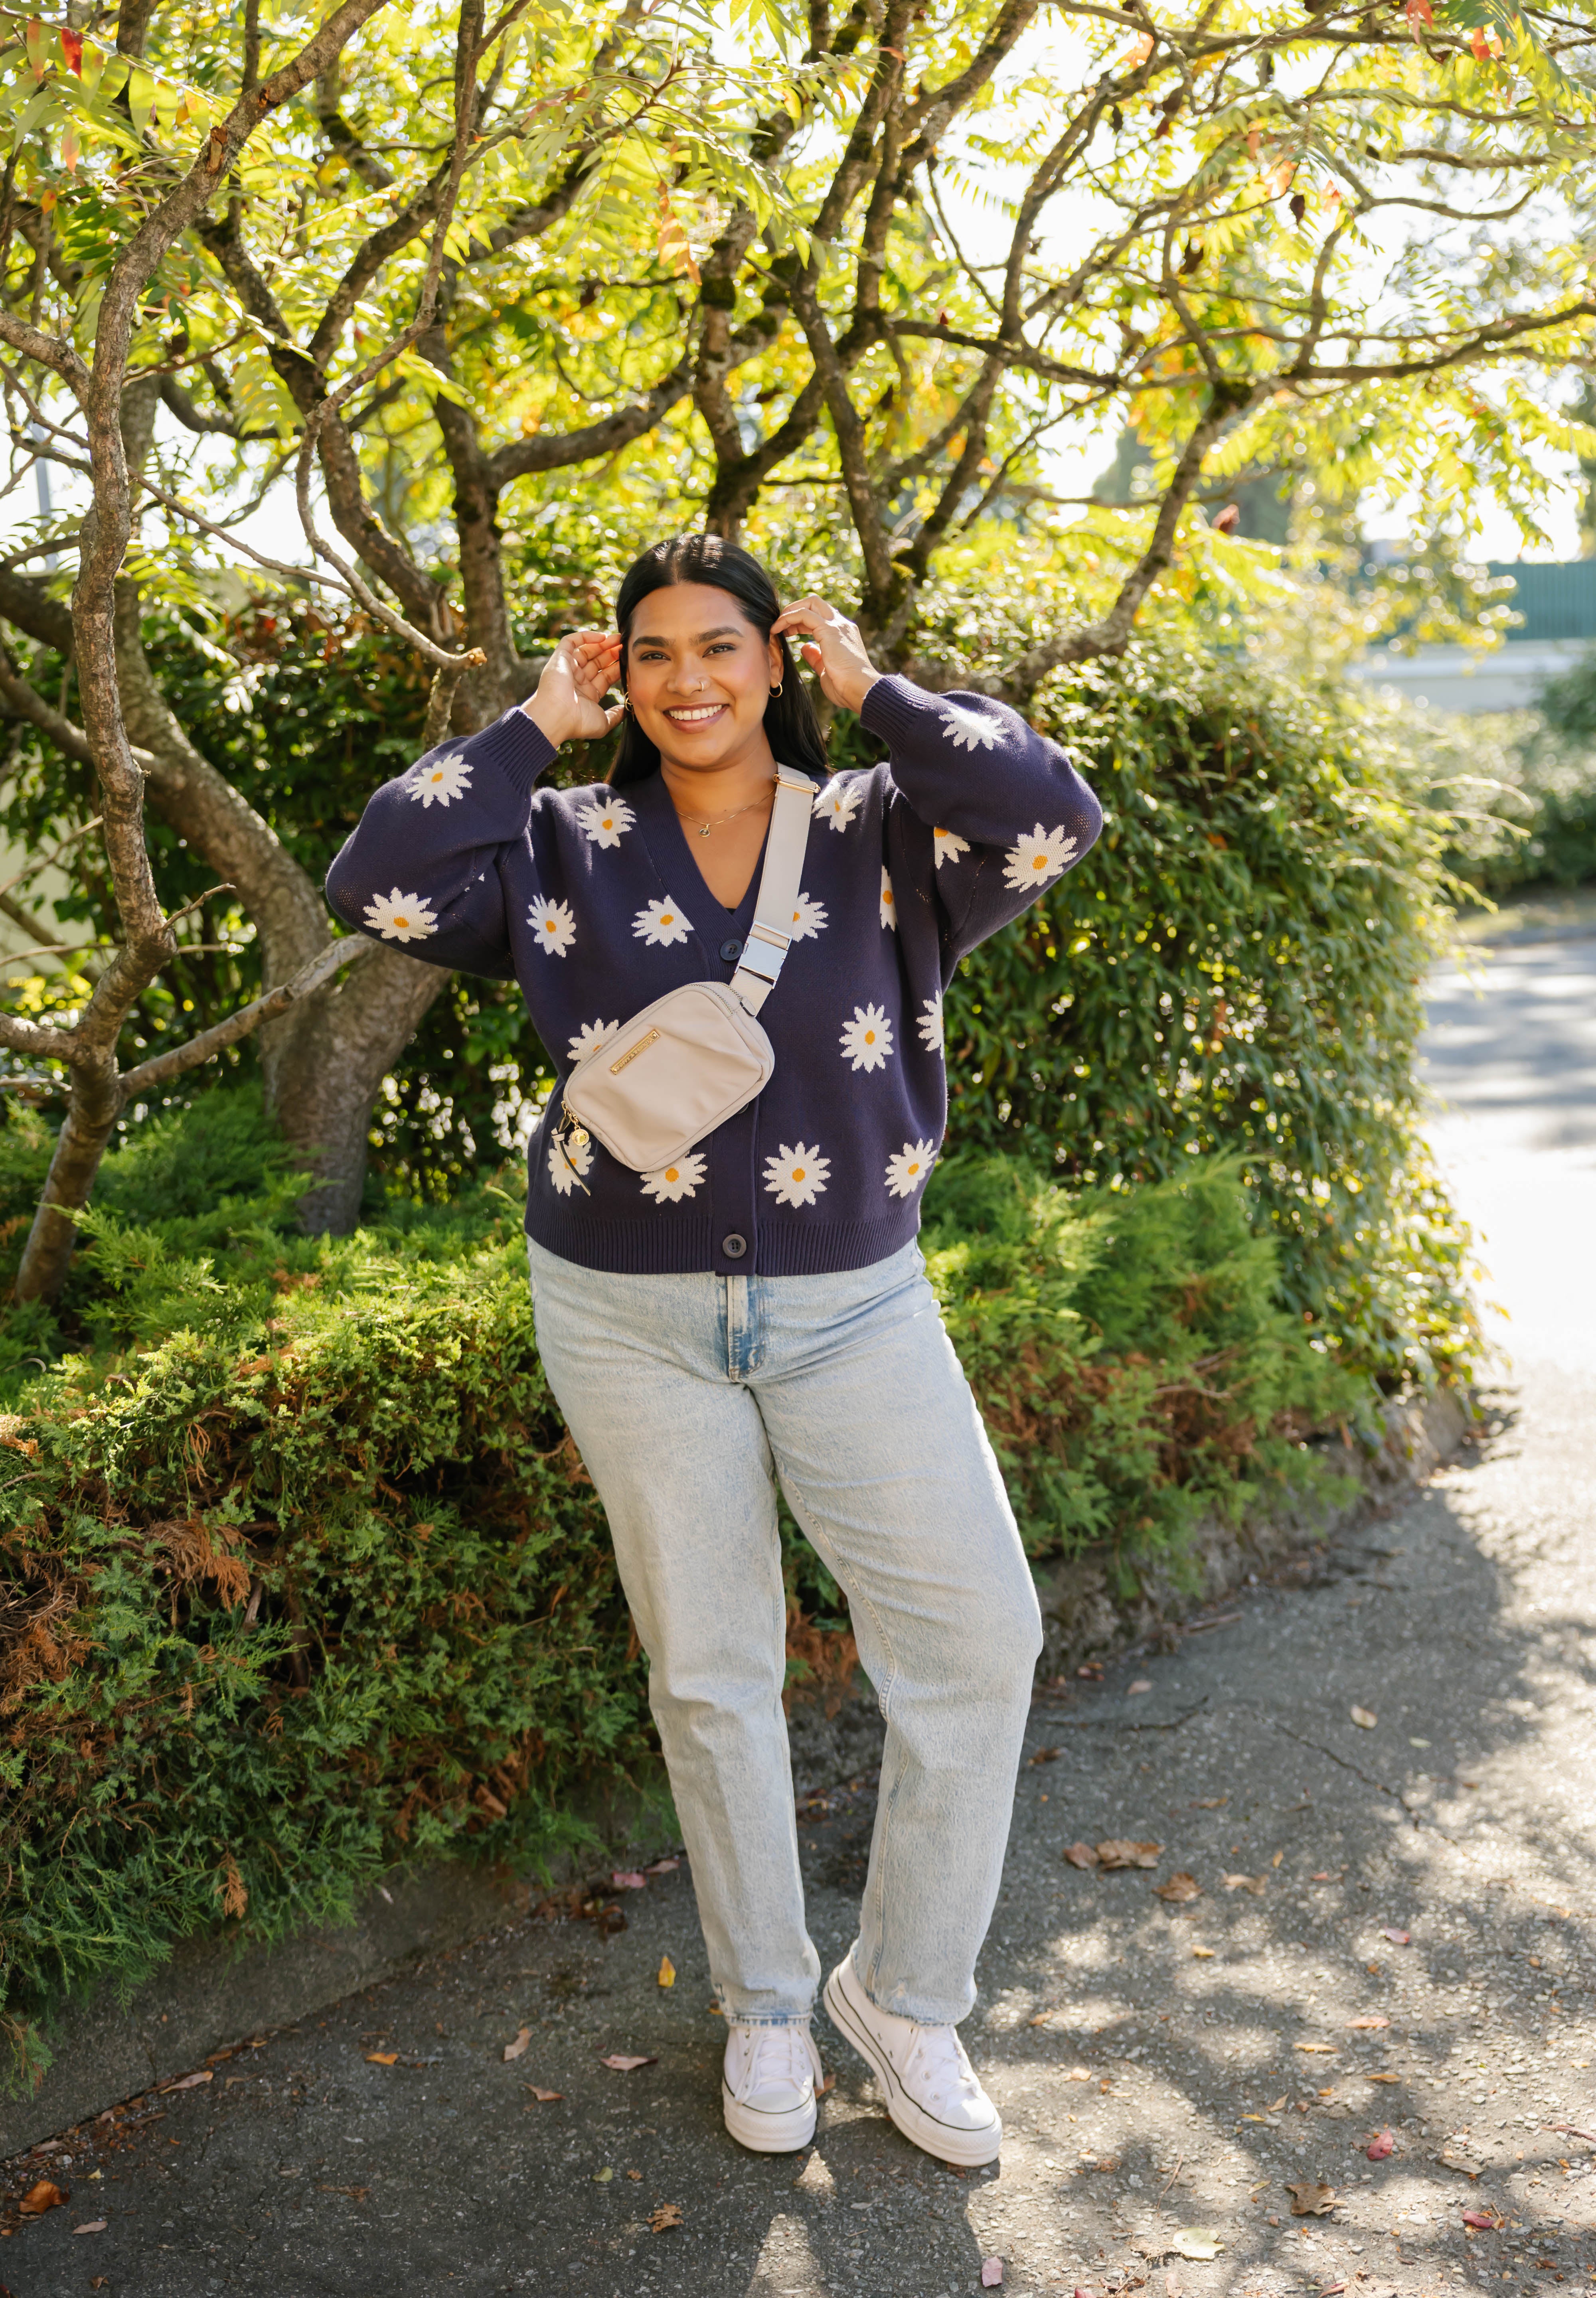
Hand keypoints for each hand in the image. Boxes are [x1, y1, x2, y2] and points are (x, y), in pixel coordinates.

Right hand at [522, 629, 623, 746]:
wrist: (557, 716)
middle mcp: (577, 681)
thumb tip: (626, 709)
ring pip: (587, 650)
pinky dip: (585, 636)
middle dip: (612, 653)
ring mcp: (568, 669)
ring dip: (603, 644)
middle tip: (626, 646)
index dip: (618, 667)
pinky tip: (602, 637)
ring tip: (618, 639)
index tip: (630, 661)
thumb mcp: (603, 723)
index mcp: (587, 695)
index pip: (606, 677)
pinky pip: (571, 641)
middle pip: (598, 662)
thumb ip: (615, 716)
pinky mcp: (559, 658)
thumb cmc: (579, 723)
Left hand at [770, 595, 878, 713]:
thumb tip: (804, 648)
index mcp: (843, 634)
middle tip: (780, 625)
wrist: (860, 690)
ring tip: (776, 626)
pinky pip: (803, 614)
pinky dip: (788, 618)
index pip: (820, 616)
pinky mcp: (829, 630)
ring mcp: (837, 625)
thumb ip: (815, 657)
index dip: (801, 620)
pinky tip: (777, 629)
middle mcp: (842, 625)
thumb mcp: (826, 669)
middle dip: (795, 609)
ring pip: (810, 603)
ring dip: (790, 612)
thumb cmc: (845, 686)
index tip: (787, 632)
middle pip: (815, 603)